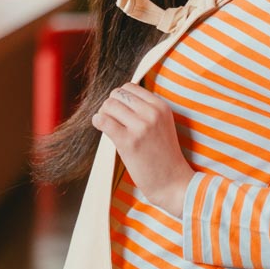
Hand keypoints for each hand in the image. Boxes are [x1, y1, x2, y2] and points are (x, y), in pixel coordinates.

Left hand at [91, 83, 193, 217]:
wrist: (172, 181)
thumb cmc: (163, 155)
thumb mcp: (162, 124)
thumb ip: (145, 109)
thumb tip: (116, 98)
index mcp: (161, 107)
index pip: (130, 87)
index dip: (120, 98)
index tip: (120, 112)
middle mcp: (152, 113)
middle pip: (117, 94)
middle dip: (110, 105)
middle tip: (113, 120)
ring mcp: (140, 127)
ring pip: (109, 105)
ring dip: (104, 114)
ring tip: (109, 126)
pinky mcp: (128, 142)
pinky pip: (103, 121)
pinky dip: (97, 121)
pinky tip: (100, 127)